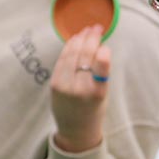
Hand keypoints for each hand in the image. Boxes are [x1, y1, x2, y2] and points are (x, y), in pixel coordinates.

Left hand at [50, 25, 111, 152]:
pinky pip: (62, 61)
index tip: (105, 44)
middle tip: (97, 27)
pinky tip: (74, 40)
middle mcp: (79, 89)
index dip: (103, 53)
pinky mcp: (54, 84)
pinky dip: (68, 48)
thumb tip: (97, 45)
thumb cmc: (94, 110)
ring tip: (86, 30)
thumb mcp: (104, 94)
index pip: (101, 68)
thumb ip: (100, 73)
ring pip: (71, 55)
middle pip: (84, 56)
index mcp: (97, 93)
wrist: (75, 130)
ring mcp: (64, 86)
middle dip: (91, 38)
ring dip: (79, 39)